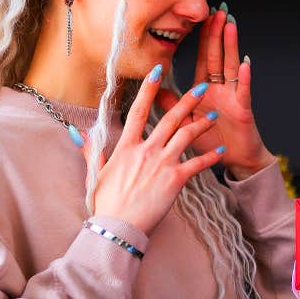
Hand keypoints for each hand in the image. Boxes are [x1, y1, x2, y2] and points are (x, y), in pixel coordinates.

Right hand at [88, 67, 224, 234]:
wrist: (118, 227)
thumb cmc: (107, 203)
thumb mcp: (95, 173)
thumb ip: (91, 149)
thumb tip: (77, 131)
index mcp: (127, 146)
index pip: (139, 110)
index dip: (149, 89)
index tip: (159, 71)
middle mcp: (146, 150)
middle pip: (170, 118)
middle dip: (188, 100)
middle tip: (202, 86)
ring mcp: (162, 163)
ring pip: (187, 136)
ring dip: (203, 123)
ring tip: (215, 114)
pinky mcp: (175, 180)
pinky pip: (197, 164)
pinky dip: (211, 157)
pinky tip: (221, 150)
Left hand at [156, 6, 274, 179]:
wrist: (235, 160)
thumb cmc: (211, 141)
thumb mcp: (185, 122)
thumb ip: (171, 105)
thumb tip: (154, 90)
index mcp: (206, 89)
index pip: (204, 58)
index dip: (203, 38)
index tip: (202, 18)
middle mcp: (221, 88)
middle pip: (218, 56)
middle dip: (217, 33)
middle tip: (218, 10)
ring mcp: (233, 96)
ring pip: (231, 66)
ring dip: (231, 45)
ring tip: (230, 25)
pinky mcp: (243, 110)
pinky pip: (243, 91)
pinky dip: (245, 78)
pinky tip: (246, 64)